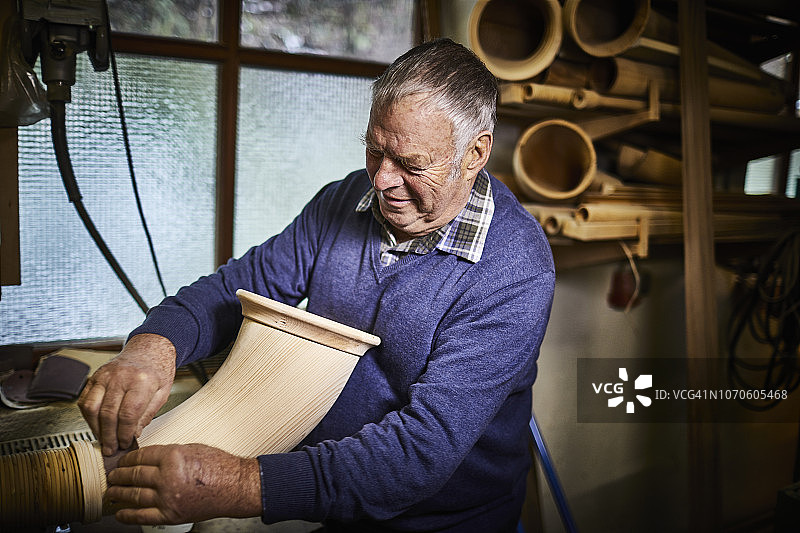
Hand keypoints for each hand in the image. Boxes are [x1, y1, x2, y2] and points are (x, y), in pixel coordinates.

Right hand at [78, 334, 176, 455]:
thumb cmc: (157, 370)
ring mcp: (105, 376)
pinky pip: (85, 400)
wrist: (148, 349)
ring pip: (92, 407)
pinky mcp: (95, 376)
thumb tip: (133, 434)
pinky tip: (96, 425)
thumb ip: (148, 414)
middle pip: (108, 413)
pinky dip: (88, 416)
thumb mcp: (163, 392)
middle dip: (109, 436)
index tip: (125, 443)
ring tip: (103, 440)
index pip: (128, 414)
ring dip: (95, 428)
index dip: (124, 433)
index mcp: (142, 381)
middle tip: (111, 448)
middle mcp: (120, 377)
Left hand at [106, 443, 261, 524]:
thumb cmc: (219, 467)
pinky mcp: (170, 514)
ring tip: (112, 492)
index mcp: (173, 456)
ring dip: (118, 493)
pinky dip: (127, 515)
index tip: (122, 460)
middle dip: (118, 475)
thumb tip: (149, 459)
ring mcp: (168, 497)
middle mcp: (168, 476)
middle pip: (133, 475)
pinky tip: (120, 512)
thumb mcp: (192, 449)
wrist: (235, 487)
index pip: (140, 456)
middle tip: (111, 475)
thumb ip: (169, 453)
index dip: (127, 458)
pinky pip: (142, 515)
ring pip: (133, 494)